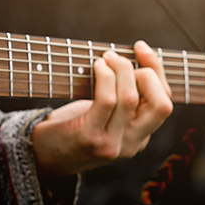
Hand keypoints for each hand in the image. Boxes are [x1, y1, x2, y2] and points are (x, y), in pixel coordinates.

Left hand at [30, 41, 173, 177]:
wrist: (40, 157)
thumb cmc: (69, 128)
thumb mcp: (103, 117)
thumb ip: (121, 100)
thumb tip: (129, 58)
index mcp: (139, 137)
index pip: (164, 102)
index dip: (157, 71)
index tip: (140, 48)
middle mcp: (131, 145)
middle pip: (161, 105)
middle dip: (149, 72)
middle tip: (119, 59)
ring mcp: (112, 144)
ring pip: (131, 98)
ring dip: (121, 69)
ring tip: (105, 58)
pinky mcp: (90, 137)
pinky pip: (107, 100)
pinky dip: (105, 77)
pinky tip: (96, 66)